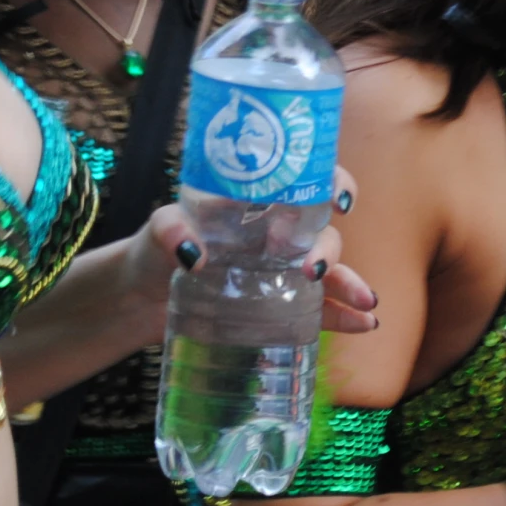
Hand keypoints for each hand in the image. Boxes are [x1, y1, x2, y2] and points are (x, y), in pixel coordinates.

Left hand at [136, 165, 381, 337]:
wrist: (139, 299)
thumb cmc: (151, 251)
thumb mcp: (158, 232)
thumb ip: (172, 233)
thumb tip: (194, 253)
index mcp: (256, 203)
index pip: (305, 182)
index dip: (332, 184)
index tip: (338, 202)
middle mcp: (275, 233)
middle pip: (320, 230)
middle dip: (329, 248)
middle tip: (313, 269)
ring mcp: (278, 271)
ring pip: (327, 271)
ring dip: (349, 283)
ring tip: (366, 302)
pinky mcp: (276, 306)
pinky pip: (318, 309)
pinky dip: (343, 316)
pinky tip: (365, 324)